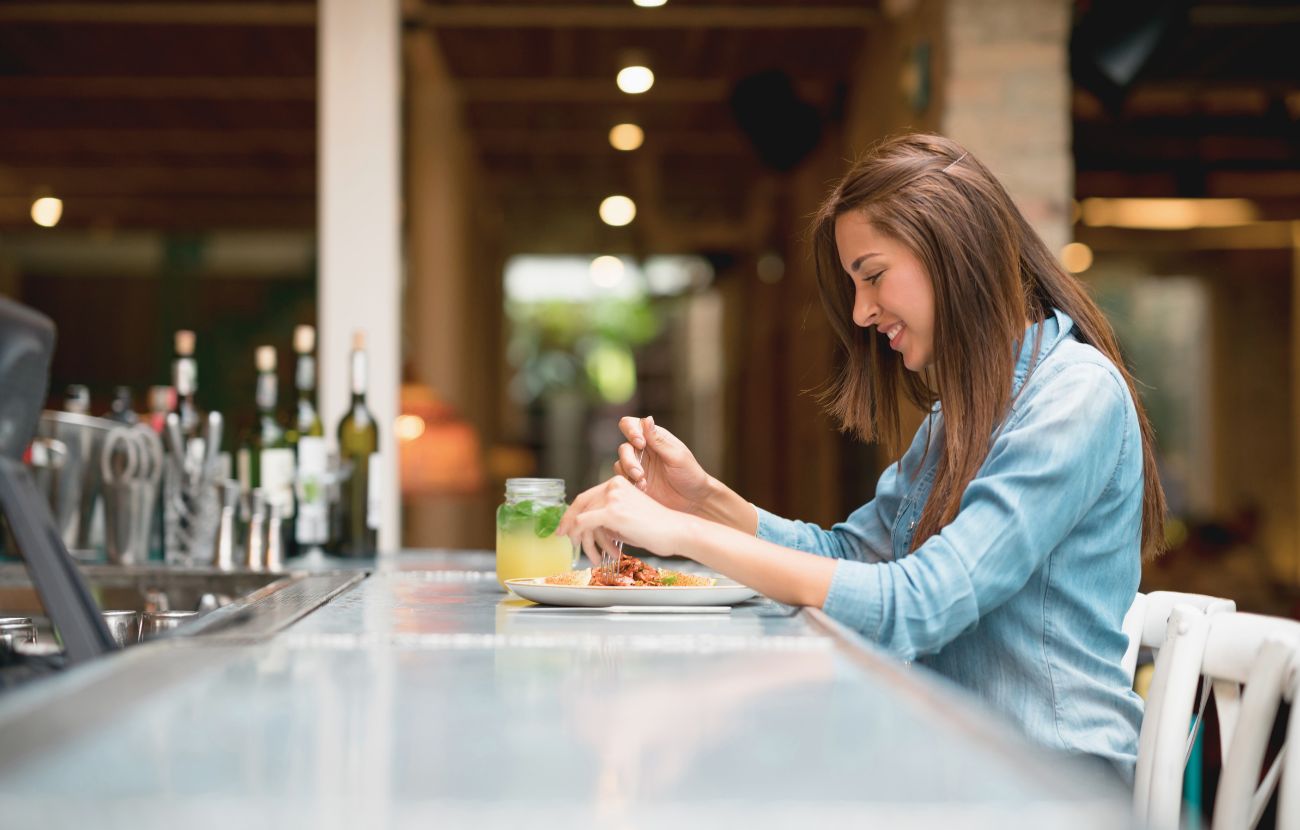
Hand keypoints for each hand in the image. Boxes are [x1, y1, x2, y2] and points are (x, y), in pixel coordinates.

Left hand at [558, 476, 694, 566]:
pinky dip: (584, 539)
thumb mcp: (626, 518)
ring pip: (582, 519)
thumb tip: (586, 528)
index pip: (586, 496)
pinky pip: (585, 524)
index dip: (571, 513)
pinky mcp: (612, 512)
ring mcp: (612, 498)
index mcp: (617, 483)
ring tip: (594, 557)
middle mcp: (613, 486)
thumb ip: (607, 518)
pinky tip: (594, 553)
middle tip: (565, 539)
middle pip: (580, 505)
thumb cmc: (656, 528)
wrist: (676, 531)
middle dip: (570, 525)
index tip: (565, 526)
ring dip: (585, 542)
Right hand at [614, 416, 712, 515]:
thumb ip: (659, 440)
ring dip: (629, 473)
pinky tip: (644, 489)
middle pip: (624, 448)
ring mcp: (638, 467)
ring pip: (620, 464)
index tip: (640, 444)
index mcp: (654, 438)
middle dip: (628, 460)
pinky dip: (630, 483)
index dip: (630, 431)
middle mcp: (643, 450)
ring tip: (643, 483)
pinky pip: (623, 479)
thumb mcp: (676, 456)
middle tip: (639, 474)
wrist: (693, 501)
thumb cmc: (690, 475)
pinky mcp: (635, 482)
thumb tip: (647, 418)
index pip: (632, 425)